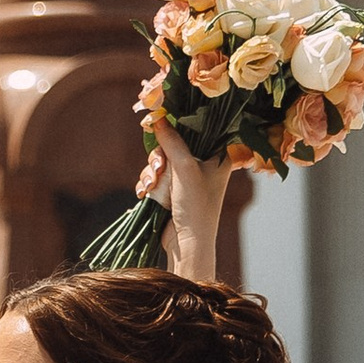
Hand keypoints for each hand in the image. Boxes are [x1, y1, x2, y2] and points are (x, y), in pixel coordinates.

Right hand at [155, 118, 231, 282]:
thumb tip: (157, 117)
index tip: (160, 122)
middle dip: (159, 157)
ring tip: (151, 186)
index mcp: (217, 156)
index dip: (178, 126)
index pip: (198, 129)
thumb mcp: (185, 169)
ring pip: (161, 161)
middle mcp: (204, 165)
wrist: (187, 244)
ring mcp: (187, 178)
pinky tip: (145, 192)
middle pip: (173, 144)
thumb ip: (172, 141)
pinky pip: (155, 176)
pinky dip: (148, 182)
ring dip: (151, 171)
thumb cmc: (195, 206)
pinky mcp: (173, 190)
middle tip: (158, 169)